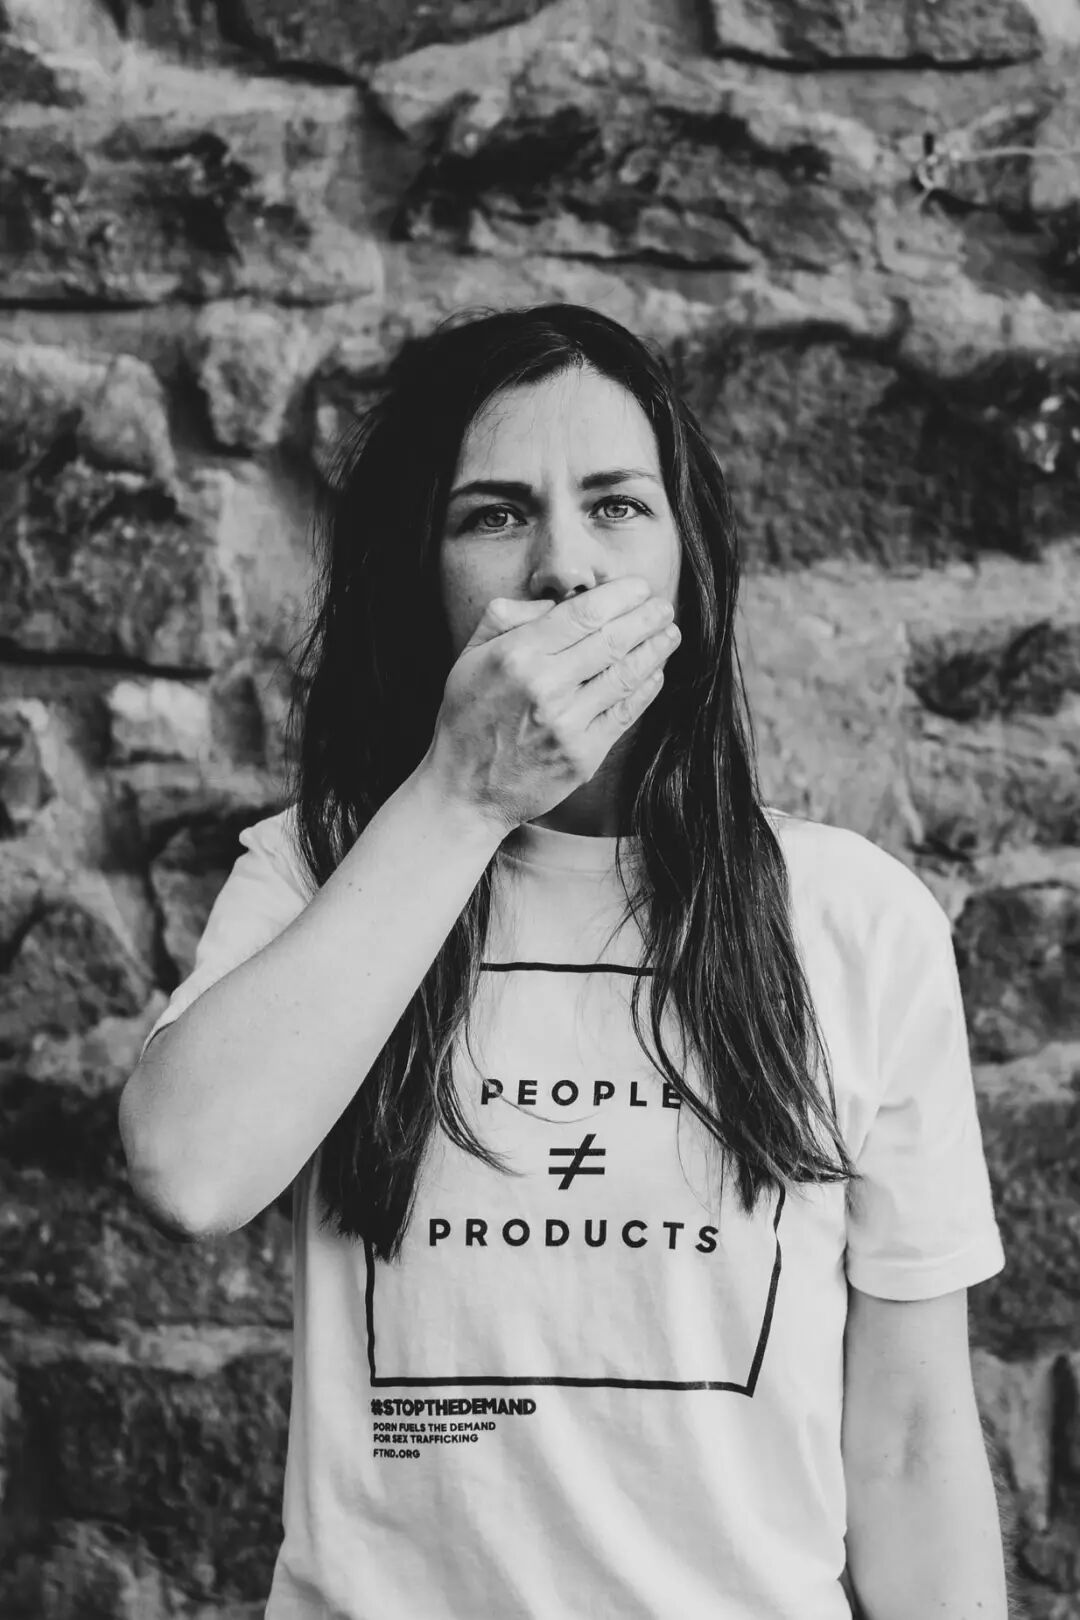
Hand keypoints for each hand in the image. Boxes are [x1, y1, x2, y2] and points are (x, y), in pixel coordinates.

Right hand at [423, 577, 679, 833]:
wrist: (464, 790)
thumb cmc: (467, 717)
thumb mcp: (469, 656)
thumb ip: (506, 618)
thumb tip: (554, 600)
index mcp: (517, 656)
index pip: (582, 614)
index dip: (619, 597)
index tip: (638, 587)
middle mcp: (545, 687)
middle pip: (612, 640)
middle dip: (646, 618)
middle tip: (663, 606)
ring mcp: (568, 724)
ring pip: (626, 675)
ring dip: (655, 650)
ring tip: (670, 633)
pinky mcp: (584, 756)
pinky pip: (625, 713)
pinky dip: (646, 688)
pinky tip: (656, 672)